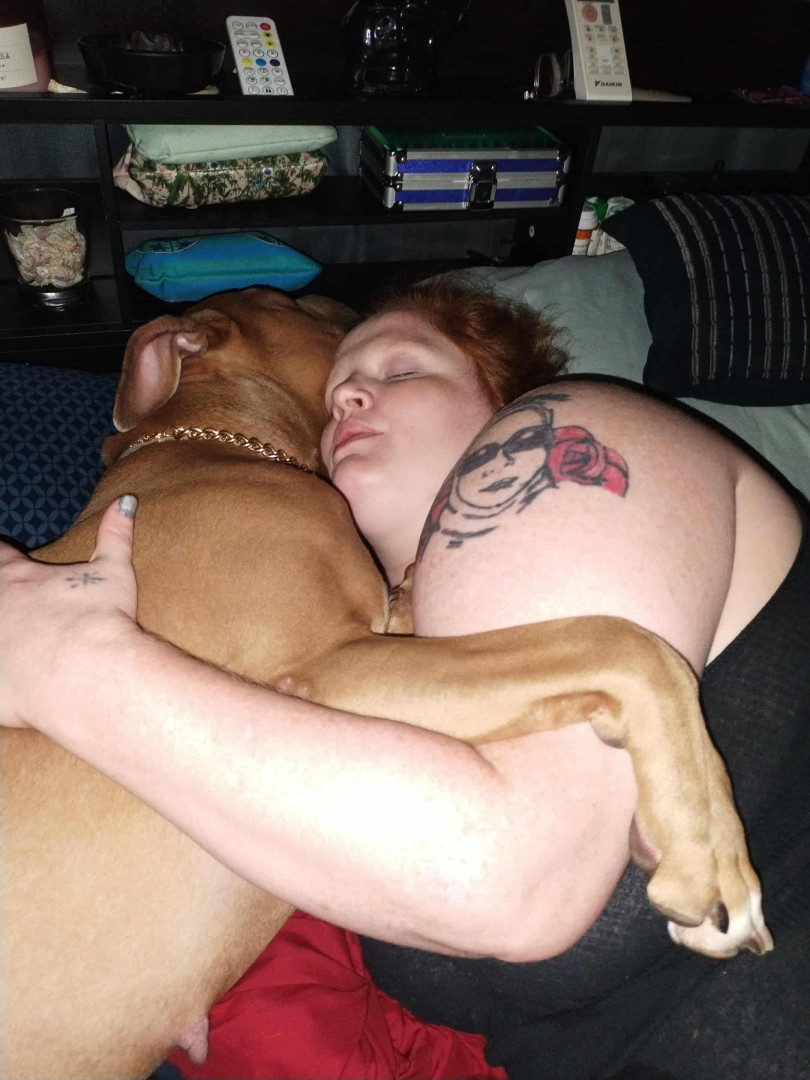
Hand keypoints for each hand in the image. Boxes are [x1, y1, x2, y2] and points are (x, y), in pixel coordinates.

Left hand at [0, 496, 139, 728]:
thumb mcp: (113, 571)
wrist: (91, 672)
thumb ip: (114, 534)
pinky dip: (5, 682)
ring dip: (2, 636)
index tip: (13, 567)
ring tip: (16, 644)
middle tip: (18, 611)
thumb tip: (125, 501)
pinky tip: (15, 683)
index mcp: (15, 577)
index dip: (6, 558)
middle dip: (3, 601)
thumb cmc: (101, 619)